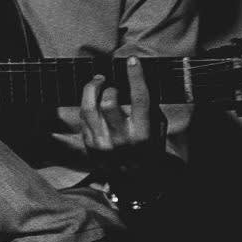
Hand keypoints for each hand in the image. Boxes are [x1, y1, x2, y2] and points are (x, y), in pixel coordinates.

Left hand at [57, 51, 160, 165]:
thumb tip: (138, 81)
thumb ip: (150, 108)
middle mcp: (121, 139)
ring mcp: (102, 144)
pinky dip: (88, 104)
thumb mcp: (158, 130)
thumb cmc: (149, 148)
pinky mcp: (89, 146)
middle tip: (110, 82)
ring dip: (91, 89)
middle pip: (108, 102)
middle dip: (109, 87)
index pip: (139, 99)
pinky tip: (94, 101)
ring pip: (88, 108)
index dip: (135, 76)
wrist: (134, 180)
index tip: (132, 60)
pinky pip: (83, 118)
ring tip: (98, 82)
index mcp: (142, 133)